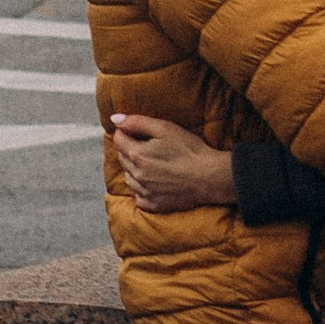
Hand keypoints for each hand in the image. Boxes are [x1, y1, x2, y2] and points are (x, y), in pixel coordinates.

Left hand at [110, 112, 239, 211]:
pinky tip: (152, 182)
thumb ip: (137, 122)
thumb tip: (115, 119)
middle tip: (147, 144)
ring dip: (134, 169)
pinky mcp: (155, 204)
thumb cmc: (190, 150)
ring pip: (129, 178)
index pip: (118, 140)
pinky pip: (138, 197)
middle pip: (122, 158)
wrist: (210, 177)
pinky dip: (141, 189)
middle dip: (130, 149)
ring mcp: (145, 191)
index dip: (125, 131)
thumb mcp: (165, 128)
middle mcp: (137, 175)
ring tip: (150, 163)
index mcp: (137, 155)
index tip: (136, 130)